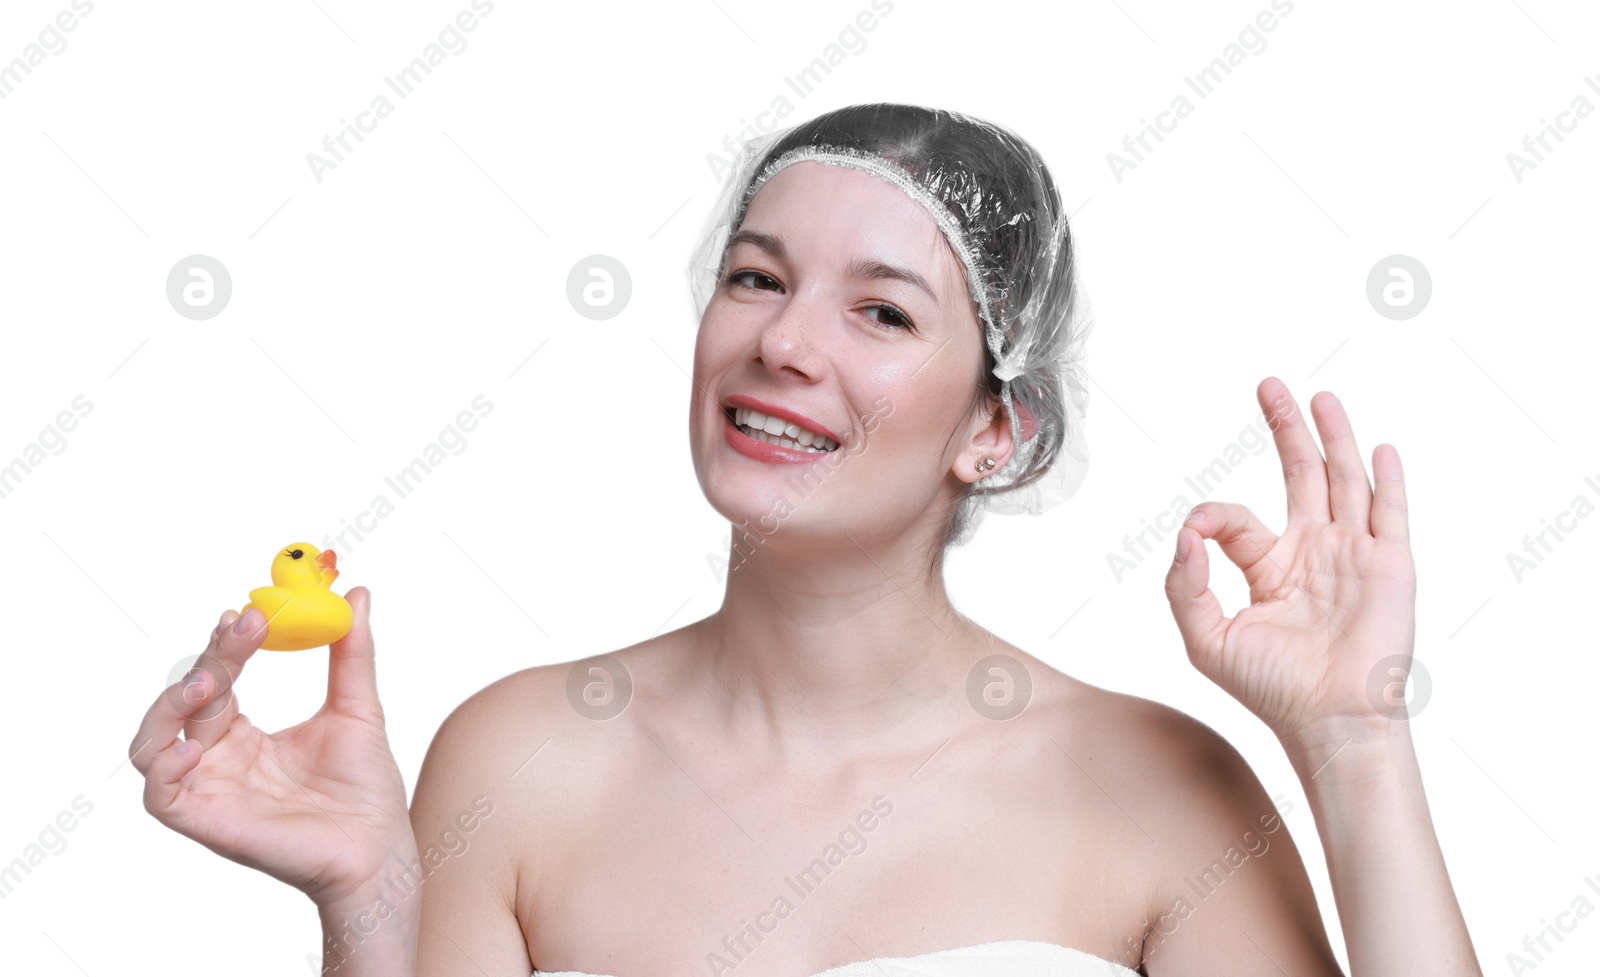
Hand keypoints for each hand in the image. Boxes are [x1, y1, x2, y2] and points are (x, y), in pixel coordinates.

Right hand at [130, 587, 416, 907]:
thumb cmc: (367, 788)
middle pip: (184, 701)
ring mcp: (209, 791)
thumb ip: (352, 653)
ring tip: (209, 683)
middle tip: (244, 626)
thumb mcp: (359, 708)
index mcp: (243, 735)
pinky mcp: (207, 823)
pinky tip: (196, 745)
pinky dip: (165, 766)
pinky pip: (160, 795)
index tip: (248, 612)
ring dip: (167, 706)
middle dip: (210, 659)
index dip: (224, 645)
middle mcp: (217, 760)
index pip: (217, 679)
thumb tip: (355, 594)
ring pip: (150, 744)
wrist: (381, 847)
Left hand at [1163, 378, 1416, 746]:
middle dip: (1285, 429)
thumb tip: (1186, 532)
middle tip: (1269, 386)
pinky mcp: (1389, 567)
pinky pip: (1390, 514)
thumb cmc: (1271, 689)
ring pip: (1344, 481)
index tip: (1199, 531)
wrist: (1328, 721)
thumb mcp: (1206, 637)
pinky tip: (1379, 448)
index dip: (1213, 516)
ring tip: (1319, 397)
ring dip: (1332, 437)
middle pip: (1299, 475)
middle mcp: (1313, 553)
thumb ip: (1186, 584)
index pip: (1238, 520)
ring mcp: (1353, 556)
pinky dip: (1387, 480)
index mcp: (1270, 568)